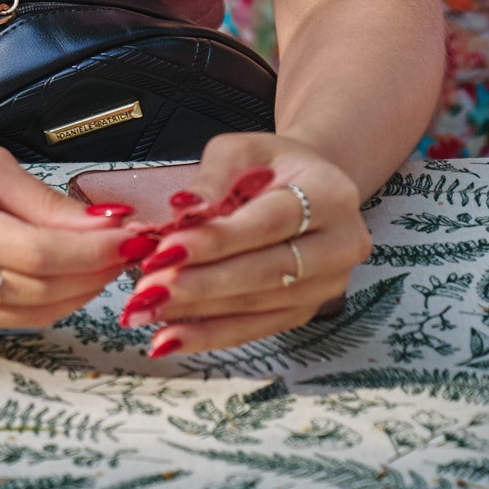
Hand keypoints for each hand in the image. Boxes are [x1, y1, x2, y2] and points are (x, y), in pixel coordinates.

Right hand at [0, 135, 132, 329]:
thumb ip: (38, 199)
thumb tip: (104, 224)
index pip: (34, 254)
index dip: (90, 250)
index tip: (131, 233)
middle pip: (39, 291)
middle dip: (95, 272)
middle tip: (132, 247)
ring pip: (32, 315)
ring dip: (80, 292)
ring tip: (109, 261)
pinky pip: (13, 323)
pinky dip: (51, 303)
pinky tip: (72, 279)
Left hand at [111, 133, 369, 356]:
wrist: (307, 187)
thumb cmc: (269, 165)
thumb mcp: (241, 150)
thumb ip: (213, 178)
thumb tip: (184, 210)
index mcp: (331, 194)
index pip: (270, 222)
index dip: (218, 240)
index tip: (168, 249)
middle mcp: (340, 245)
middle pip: (267, 271)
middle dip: (203, 283)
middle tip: (150, 288)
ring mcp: (326, 285)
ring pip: (258, 305)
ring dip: (199, 312)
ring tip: (148, 309)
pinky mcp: (306, 311)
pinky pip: (255, 328)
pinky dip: (210, 335)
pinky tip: (171, 337)